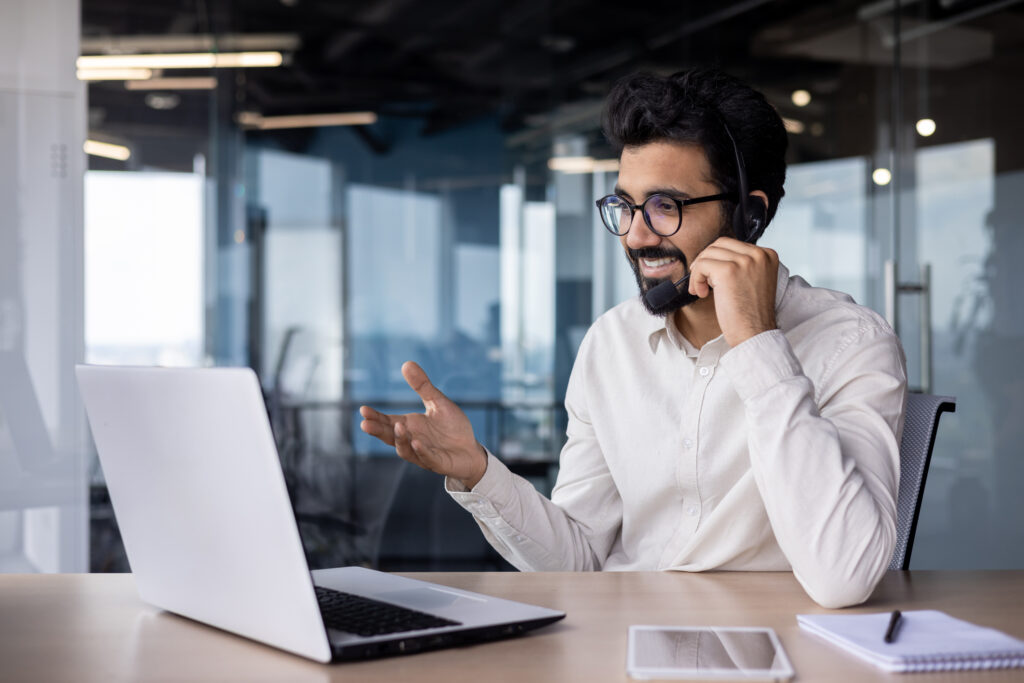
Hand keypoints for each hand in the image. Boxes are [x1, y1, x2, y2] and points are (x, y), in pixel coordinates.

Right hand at [359, 361, 487, 488]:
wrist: (471, 450)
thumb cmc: (452, 427)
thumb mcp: (438, 402)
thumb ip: (422, 386)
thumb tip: (406, 363)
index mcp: (409, 426)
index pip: (387, 422)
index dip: (375, 417)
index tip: (363, 409)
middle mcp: (411, 440)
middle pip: (390, 436)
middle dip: (378, 431)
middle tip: (365, 424)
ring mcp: (422, 454)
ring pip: (405, 450)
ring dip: (400, 439)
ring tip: (398, 426)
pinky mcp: (437, 463)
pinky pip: (427, 458)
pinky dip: (421, 451)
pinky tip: (417, 442)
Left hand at [688, 237, 778, 346]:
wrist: (754, 334)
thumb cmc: (750, 313)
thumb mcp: (753, 280)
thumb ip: (742, 264)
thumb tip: (713, 255)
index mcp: (767, 255)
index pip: (733, 244)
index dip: (717, 260)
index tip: (713, 278)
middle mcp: (759, 255)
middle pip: (719, 244)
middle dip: (706, 262)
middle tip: (703, 282)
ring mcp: (744, 261)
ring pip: (708, 254)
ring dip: (699, 272)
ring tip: (702, 290)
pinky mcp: (728, 271)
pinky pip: (701, 265)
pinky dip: (696, 279)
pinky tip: (701, 293)